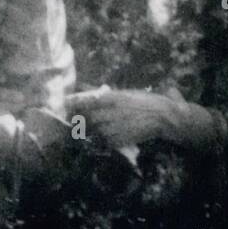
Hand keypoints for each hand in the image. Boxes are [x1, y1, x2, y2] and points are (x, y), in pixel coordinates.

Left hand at [71, 87, 214, 150]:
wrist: (162, 116)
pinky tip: (105, 136)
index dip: (73, 105)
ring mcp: (114, 128)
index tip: (65, 105)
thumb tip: (86, 87)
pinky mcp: (119, 140)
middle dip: (79, 119)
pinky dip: (102, 139)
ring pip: (94, 130)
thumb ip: (104, 93)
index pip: (85, 102)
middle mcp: (109, 113)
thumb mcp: (123, 93)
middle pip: (86, 118)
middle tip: (74, 120)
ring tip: (89, 129)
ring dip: (91, 130)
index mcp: (110, 99)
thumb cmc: (143, 101)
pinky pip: (104, 141)